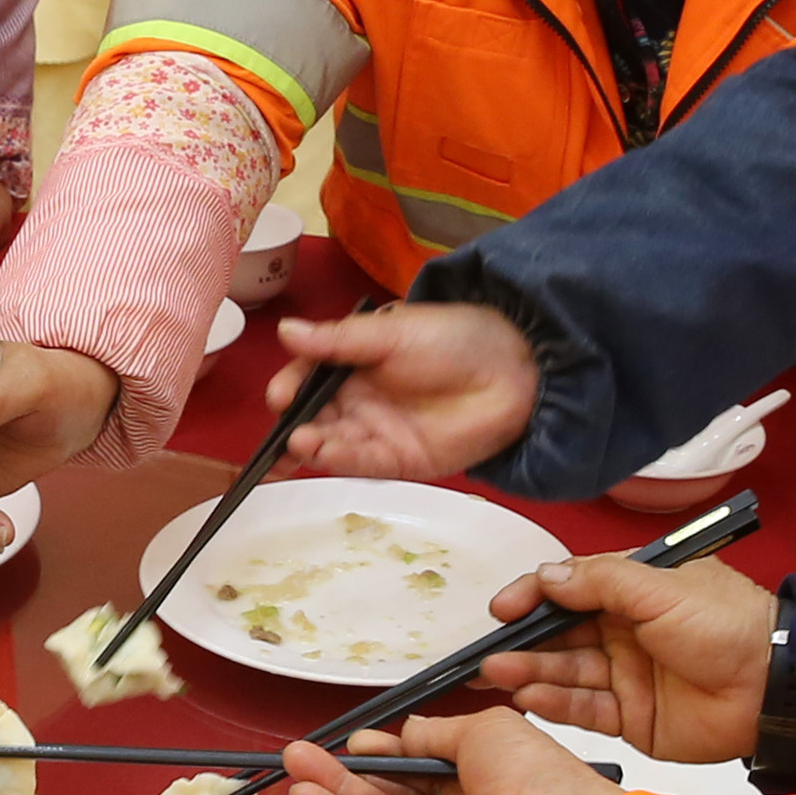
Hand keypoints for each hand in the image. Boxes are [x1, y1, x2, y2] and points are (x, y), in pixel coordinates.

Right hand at [273, 304, 543, 478]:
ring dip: (311, 445)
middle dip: (293, 425)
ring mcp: (377, 433)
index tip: (280, 394)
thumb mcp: (390, 332)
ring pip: (332, 442)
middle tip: (282, 429)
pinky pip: (361, 463)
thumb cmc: (453, 339)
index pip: (307, 379)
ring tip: (298, 442)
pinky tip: (321, 453)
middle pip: (313, 417)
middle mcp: (359, 401)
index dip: (290, 387)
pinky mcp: (398, 461)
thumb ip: (338, 339)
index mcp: (352, 365)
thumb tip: (286, 331)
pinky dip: (338, 460)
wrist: (515, 370)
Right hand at [281, 710, 614, 794]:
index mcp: (494, 791)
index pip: (430, 773)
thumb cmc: (538, 781)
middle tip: (308, 750)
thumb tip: (407, 732)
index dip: (392, 755)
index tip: (357, 740)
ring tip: (296, 764)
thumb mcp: (486, 730)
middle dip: (352, 774)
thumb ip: (438, 732)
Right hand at [475, 553, 776, 763]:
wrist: (773, 686)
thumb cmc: (729, 626)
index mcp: (634, 591)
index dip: (533, 597)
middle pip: (560, 635)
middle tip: (485, 653)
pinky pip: (583, 709)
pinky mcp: (631, 717)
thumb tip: (548, 577)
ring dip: (530, 671)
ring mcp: (626, 676)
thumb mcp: (662, 587)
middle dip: (522, 642)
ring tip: (498, 673)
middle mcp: (624, 632)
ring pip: (565, 672)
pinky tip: (530, 696)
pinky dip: (555, 703)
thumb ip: (601, 581)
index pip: (570, 589)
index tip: (504, 608)